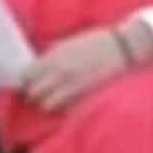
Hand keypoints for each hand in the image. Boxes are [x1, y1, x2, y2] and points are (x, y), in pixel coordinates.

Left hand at [20, 23, 152, 111]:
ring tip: (58, 101)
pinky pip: (65, 110)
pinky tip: (71, 103)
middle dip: (36, 95)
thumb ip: (52, 57)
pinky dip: (65, 109)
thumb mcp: (69, 44)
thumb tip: (36, 70)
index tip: (31, 84)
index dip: (27, 82)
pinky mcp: (85, 96)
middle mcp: (60, 71)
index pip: (26, 75)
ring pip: (46, 105)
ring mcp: (73, 85)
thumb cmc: (98, 43)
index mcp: (54, 55)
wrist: (125, 48)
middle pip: (33, 93)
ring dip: (49, 105)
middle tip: (43, 95)